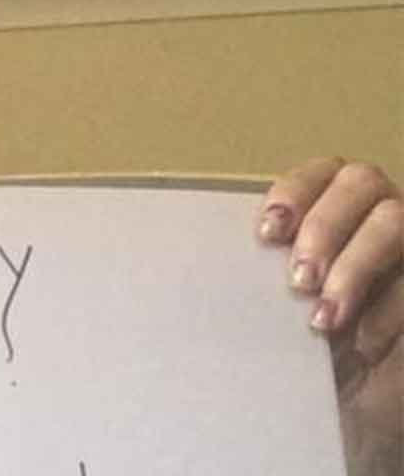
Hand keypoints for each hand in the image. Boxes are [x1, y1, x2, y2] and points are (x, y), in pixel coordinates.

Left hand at [257, 157, 402, 475]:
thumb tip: (196, 268)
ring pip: (394, 222)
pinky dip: (390, 308)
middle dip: (325, 227)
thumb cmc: (300, 351)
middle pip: (362, 182)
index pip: (318, 173)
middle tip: (298, 280)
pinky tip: (365, 344)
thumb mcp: (270, 311)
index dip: (294, 193)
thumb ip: (255, 279)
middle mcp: (375, 217)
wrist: (350, 408)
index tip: (267, 234)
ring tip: (324, 317)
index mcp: (332, 208)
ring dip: (355, 266)